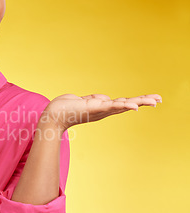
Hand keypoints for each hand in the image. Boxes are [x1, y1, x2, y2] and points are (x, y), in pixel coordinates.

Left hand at [41, 93, 161, 131]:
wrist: (53, 115)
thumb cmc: (65, 108)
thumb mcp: (83, 100)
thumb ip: (94, 99)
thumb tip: (104, 98)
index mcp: (101, 108)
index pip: (121, 103)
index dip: (136, 101)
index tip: (150, 99)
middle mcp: (103, 111)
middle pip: (127, 105)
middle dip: (144, 101)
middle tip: (160, 99)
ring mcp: (100, 110)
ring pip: (123, 105)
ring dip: (140, 102)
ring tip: (155, 100)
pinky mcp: (95, 108)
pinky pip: (112, 106)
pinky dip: (124, 106)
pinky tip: (135, 106)